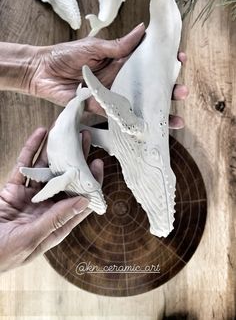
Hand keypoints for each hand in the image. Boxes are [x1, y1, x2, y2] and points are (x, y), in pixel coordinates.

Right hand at [0, 128, 101, 272]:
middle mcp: (46, 208)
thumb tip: (83, 202)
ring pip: (46, 169)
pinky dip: (32, 149)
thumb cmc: (3, 255)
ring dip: (56, 150)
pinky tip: (40, 134)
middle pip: (66, 180)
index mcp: (55, 224)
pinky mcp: (14, 189)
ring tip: (66, 132)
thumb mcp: (31, 239)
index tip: (98, 164)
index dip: (90, 183)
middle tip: (85, 138)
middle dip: (76, 159)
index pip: (79, 201)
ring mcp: (30, 197)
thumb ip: (56, 219)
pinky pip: (25, 165)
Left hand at [28, 23, 187, 127]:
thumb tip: (143, 30)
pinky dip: (133, 123)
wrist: (41, 71)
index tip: (180, 59)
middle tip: (182, 92)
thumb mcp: (94, 47)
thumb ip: (118, 45)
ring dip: (156, 111)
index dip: (164, 61)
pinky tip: (149, 128)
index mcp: (120, 61)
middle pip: (148, 86)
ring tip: (175, 117)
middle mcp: (120, 79)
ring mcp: (112, 95)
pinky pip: (119, 117)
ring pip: (138, 104)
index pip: (147, 61)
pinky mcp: (100, 109)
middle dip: (167, 89)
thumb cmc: (66, 55)